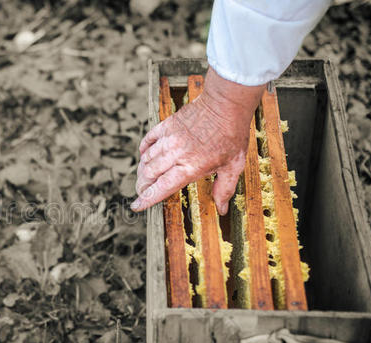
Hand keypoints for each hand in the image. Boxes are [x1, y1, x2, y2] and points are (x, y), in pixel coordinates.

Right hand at [131, 67, 265, 214]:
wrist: (226, 104)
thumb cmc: (232, 135)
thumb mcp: (233, 166)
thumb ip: (224, 188)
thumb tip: (222, 209)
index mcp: (190, 167)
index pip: (161, 188)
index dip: (147, 199)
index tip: (137, 206)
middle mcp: (176, 154)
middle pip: (149, 174)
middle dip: (141, 186)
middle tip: (141, 192)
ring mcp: (169, 138)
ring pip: (146, 158)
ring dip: (142, 170)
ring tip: (143, 178)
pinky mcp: (167, 125)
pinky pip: (148, 139)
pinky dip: (143, 150)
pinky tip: (144, 155)